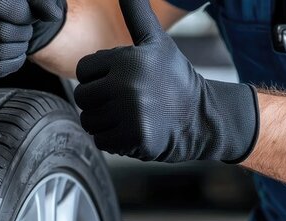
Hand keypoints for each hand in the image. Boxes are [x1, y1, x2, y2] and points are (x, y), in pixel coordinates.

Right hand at [0, 0, 66, 77]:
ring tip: (17, 43)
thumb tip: (51, 14)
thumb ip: (40, 0)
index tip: (28, 16)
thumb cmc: (8, 0)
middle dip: (22, 36)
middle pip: (1, 33)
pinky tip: (9, 55)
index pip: (2, 8)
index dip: (24, 16)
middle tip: (24, 31)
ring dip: (16, 52)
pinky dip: (6, 66)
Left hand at [74, 0, 258, 162]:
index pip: (83, 70)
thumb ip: (137, 14)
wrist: (203, 118)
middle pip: (83, 97)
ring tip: (132, 115)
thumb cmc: (174, 79)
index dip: (99, 77)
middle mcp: (127, 85)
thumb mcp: (157, 42)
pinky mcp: (135, 139)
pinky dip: (115, 141)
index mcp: (127, 59)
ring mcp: (131, 114)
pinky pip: (102, 142)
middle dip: (100, 101)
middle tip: (127, 101)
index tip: (122, 80)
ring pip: (89, 121)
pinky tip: (135, 130)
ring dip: (106, 122)